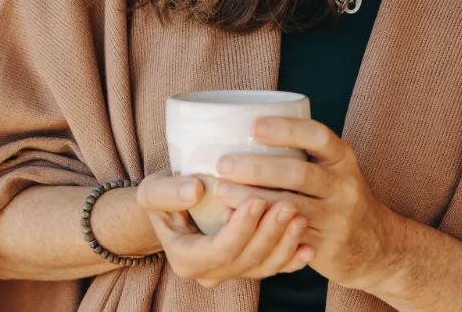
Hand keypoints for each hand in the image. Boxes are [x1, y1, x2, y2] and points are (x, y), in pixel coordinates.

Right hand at [135, 172, 314, 288]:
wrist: (172, 209)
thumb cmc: (163, 197)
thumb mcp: (153, 191)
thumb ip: (168, 192)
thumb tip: (195, 190)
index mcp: (186, 259)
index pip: (219, 250)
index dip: (241, 229)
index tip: (258, 200)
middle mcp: (210, 272)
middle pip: (247, 260)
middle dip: (270, 234)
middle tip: (289, 204)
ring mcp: (231, 272)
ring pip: (264, 267)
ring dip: (285, 244)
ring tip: (300, 217)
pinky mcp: (249, 265)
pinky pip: (273, 268)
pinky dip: (292, 258)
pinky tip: (309, 245)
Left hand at [213, 117, 404, 292]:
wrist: (377, 246)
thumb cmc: (339, 196)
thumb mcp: (334, 169)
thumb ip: (301, 153)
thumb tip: (241, 133)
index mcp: (343, 158)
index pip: (318, 136)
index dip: (286, 130)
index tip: (254, 127)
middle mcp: (344, 186)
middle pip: (299, 173)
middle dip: (257, 168)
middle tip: (224, 164)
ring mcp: (336, 219)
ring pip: (289, 207)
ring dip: (250, 199)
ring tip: (221, 191)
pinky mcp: (325, 247)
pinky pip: (287, 236)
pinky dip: (257, 226)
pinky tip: (233, 219)